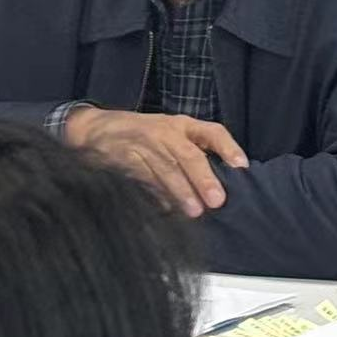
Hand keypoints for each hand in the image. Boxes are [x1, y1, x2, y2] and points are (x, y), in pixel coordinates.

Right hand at [64, 107, 247, 217]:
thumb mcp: (171, 132)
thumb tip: (223, 178)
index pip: (212, 131)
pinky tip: (167, 209)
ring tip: (195, 211)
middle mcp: (166, 133)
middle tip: (217, 200)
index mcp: (182, 125)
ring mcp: (144, 146)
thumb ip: (194, 151)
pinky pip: (145, 180)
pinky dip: (157, 195)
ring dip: (182, 192)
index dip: (228, 147)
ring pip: (167, 171)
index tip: (242, 166)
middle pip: (189, 156)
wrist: (94, 130)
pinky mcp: (124, 160)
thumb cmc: (143, 134)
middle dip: (203, 179)